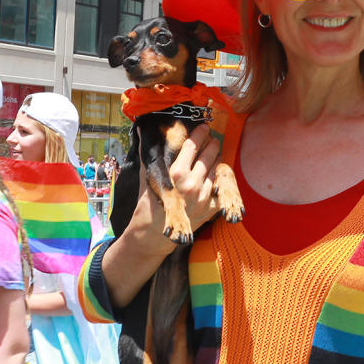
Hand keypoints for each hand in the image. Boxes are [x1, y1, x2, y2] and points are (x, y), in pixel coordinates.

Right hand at [124, 125, 222, 246]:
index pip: (193, 146)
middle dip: (211, 144)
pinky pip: (222, 187)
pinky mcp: (211, 209)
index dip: (199, 134)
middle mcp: (192, 185)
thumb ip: (148, 156)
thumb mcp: (146, 179)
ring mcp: (204, 197)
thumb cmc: (147, 206)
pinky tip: (215, 173)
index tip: (203, 127)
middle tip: (211, 139)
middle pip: (209, 155)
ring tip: (213, 154)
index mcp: (176, 175)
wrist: (153, 236)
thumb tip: (141, 133)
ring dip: (216, 159)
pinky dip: (220, 178)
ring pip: (217, 169)